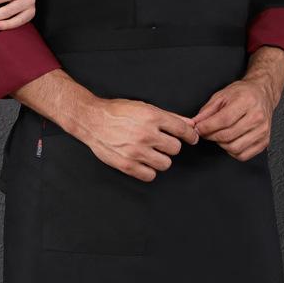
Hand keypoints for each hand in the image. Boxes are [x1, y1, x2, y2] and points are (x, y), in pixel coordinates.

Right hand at [74, 97, 199, 181]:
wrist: (91, 119)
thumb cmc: (116, 112)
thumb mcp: (143, 107)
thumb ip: (168, 116)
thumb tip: (190, 124)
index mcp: (150, 116)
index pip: (182, 130)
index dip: (190, 135)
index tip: (191, 138)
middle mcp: (145, 134)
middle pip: (175, 148)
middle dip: (169, 144)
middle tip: (159, 141)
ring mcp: (136, 151)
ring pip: (166, 163)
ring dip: (160, 158)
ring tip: (149, 151)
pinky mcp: (127, 165)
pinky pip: (151, 175)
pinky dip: (148, 170)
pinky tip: (142, 161)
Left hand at [191, 77, 275, 160]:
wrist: (262, 95)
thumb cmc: (242, 93)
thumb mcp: (221, 95)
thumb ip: (207, 110)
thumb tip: (196, 123)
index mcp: (246, 102)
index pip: (223, 120)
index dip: (207, 127)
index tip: (198, 128)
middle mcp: (257, 117)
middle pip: (228, 135)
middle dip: (211, 136)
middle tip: (204, 132)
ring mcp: (262, 131)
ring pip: (235, 147)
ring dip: (220, 144)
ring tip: (217, 135)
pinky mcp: (265, 142)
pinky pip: (243, 155)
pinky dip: (231, 152)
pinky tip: (228, 142)